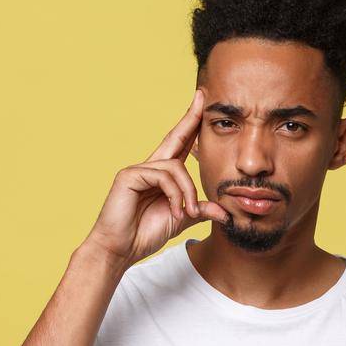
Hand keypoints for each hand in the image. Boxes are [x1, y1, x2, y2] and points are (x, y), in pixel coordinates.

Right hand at [83, 88, 229, 269]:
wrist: (120, 250)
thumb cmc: (144, 234)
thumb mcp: (180, 220)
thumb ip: (200, 211)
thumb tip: (225, 212)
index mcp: (161, 175)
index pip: (180, 144)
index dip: (191, 124)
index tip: (201, 102)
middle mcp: (149, 167)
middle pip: (175, 137)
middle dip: (191, 117)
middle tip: (203, 96)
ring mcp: (138, 170)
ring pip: (175, 167)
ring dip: (188, 192)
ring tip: (188, 212)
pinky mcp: (129, 176)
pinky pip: (163, 176)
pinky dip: (175, 194)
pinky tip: (175, 210)